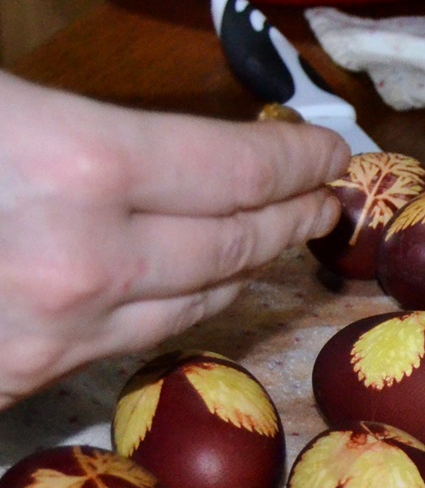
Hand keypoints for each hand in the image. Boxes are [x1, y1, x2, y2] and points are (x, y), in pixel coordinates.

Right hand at [0, 72, 348, 408]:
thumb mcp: (0, 106)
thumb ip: (83, 129)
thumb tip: (160, 145)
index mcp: (83, 166)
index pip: (236, 169)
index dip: (296, 161)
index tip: (329, 153)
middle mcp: (90, 263)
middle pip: (233, 245)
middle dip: (290, 218)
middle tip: (323, 203)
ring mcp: (59, 334)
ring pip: (194, 304)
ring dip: (246, 269)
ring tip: (274, 241)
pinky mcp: (23, 381)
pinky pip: (127, 340)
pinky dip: (176, 309)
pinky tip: (192, 290)